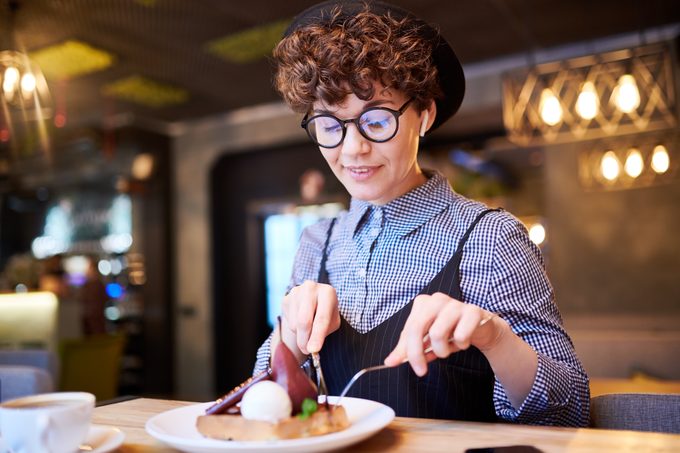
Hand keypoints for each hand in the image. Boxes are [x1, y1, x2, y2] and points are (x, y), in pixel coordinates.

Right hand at [279, 280, 340, 356]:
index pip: (321, 318)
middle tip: (307, 350)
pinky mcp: (286, 299)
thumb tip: (311, 348)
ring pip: (295, 324)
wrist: (315, 300)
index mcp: (327, 292)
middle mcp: (311, 288)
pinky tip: (301, 320)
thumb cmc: (327, 313)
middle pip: (304, 321)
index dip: (317, 336)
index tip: (313, 350)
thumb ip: (323, 332)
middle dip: (305, 340)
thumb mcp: (332, 321)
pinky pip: (288, 322)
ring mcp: (296, 292)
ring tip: (309, 328)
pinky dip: (295, 328)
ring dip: (301, 335)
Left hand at [384, 292, 504, 375]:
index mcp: (423, 304)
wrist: (481, 329)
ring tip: (448, 349)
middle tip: (421, 371)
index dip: (405, 350)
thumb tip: (389, 361)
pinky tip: (463, 341)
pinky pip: (461, 334)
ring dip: (442, 350)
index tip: (405, 366)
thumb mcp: (427, 341)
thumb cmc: (450, 332)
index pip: (408, 329)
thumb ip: (408, 350)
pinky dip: (460, 345)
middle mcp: (436, 300)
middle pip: (418, 328)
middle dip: (417, 353)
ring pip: (437, 333)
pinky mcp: (473, 311)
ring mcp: (455, 304)